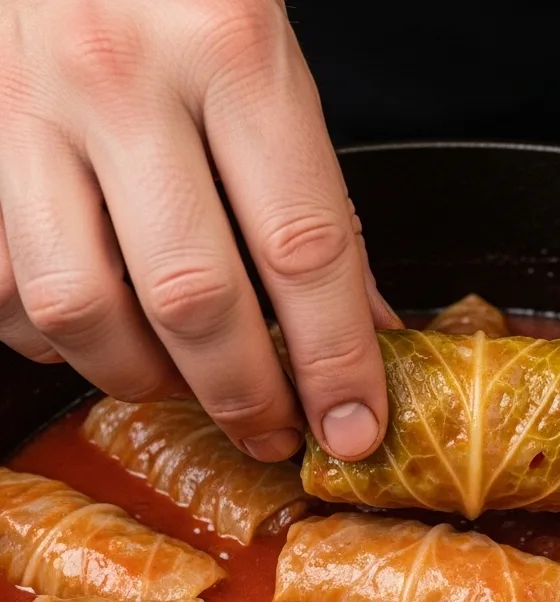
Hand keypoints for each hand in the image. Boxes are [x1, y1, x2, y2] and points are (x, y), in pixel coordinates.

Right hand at [0, 0, 397, 462]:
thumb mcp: (275, 67)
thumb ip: (317, 202)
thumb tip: (364, 329)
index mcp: (232, 51)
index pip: (302, 249)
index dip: (335, 360)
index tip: (354, 428)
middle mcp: (121, 78)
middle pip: (192, 298)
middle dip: (246, 395)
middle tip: (277, 431)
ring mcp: (25, 108)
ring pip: (81, 308)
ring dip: (145, 378)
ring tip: (188, 384)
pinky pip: (6, 287)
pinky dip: (60, 340)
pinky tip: (109, 332)